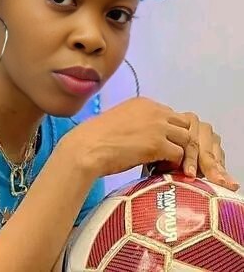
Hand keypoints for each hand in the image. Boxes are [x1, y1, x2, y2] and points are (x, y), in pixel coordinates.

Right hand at [64, 97, 238, 190]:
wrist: (87, 148)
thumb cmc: (97, 138)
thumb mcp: (122, 122)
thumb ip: (139, 124)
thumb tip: (150, 138)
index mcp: (143, 103)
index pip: (172, 115)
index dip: (171, 132)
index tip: (164, 147)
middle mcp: (154, 110)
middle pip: (185, 125)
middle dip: (182, 141)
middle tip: (173, 158)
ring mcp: (157, 126)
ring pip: (187, 140)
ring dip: (182, 154)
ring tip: (169, 166)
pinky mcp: (158, 144)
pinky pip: (179, 155)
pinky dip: (175, 165)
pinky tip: (163, 171)